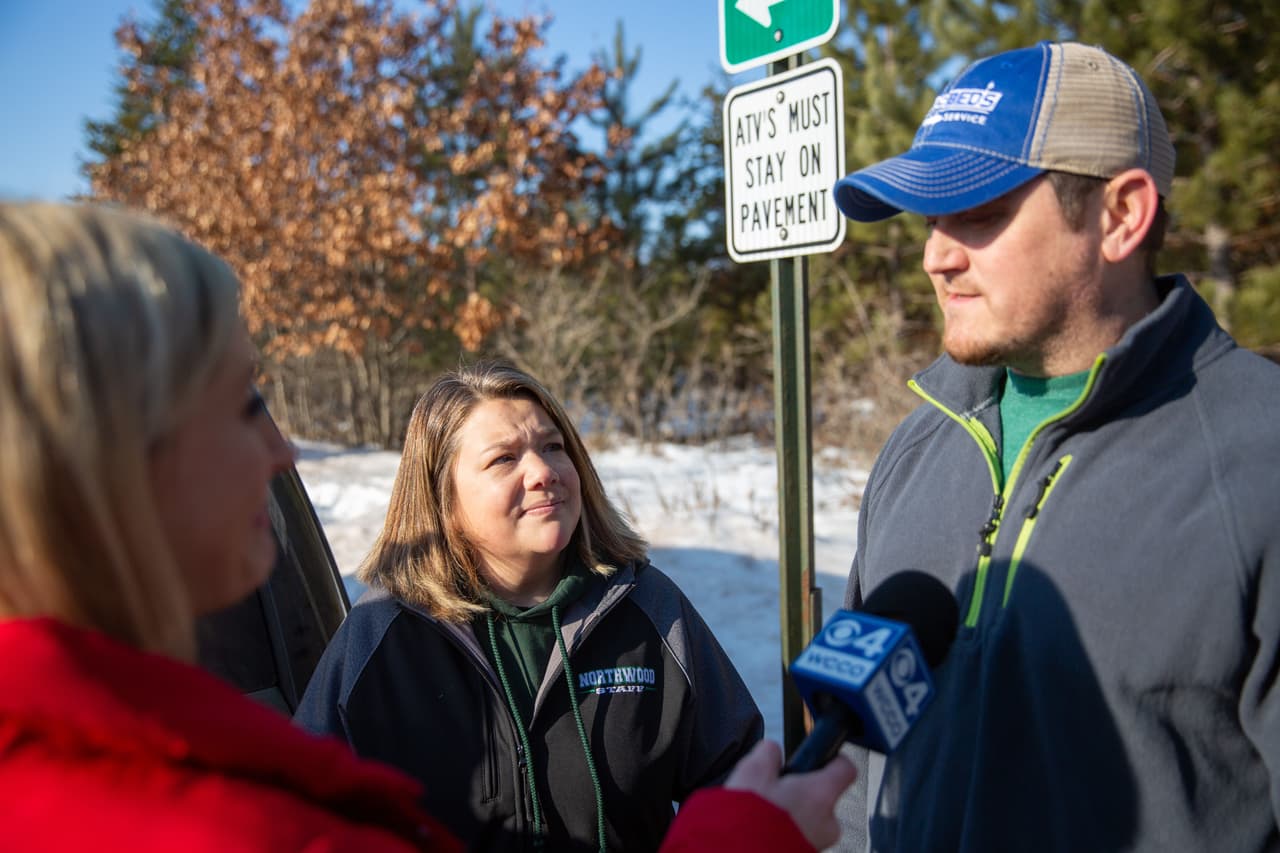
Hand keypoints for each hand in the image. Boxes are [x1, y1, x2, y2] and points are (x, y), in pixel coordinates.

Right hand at [724, 739, 856, 850]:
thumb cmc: (749, 818)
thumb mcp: (753, 771)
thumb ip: (769, 753)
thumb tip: (773, 751)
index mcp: (821, 795)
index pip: (846, 768)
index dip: (833, 759)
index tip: (820, 757)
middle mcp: (828, 823)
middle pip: (823, 798)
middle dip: (801, 793)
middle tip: (776, 792)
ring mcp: (819, 845)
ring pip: (811, 821)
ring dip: (793, 816)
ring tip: (764, 815)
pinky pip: (800, 839)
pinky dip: (786, 833)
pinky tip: (763, 831)